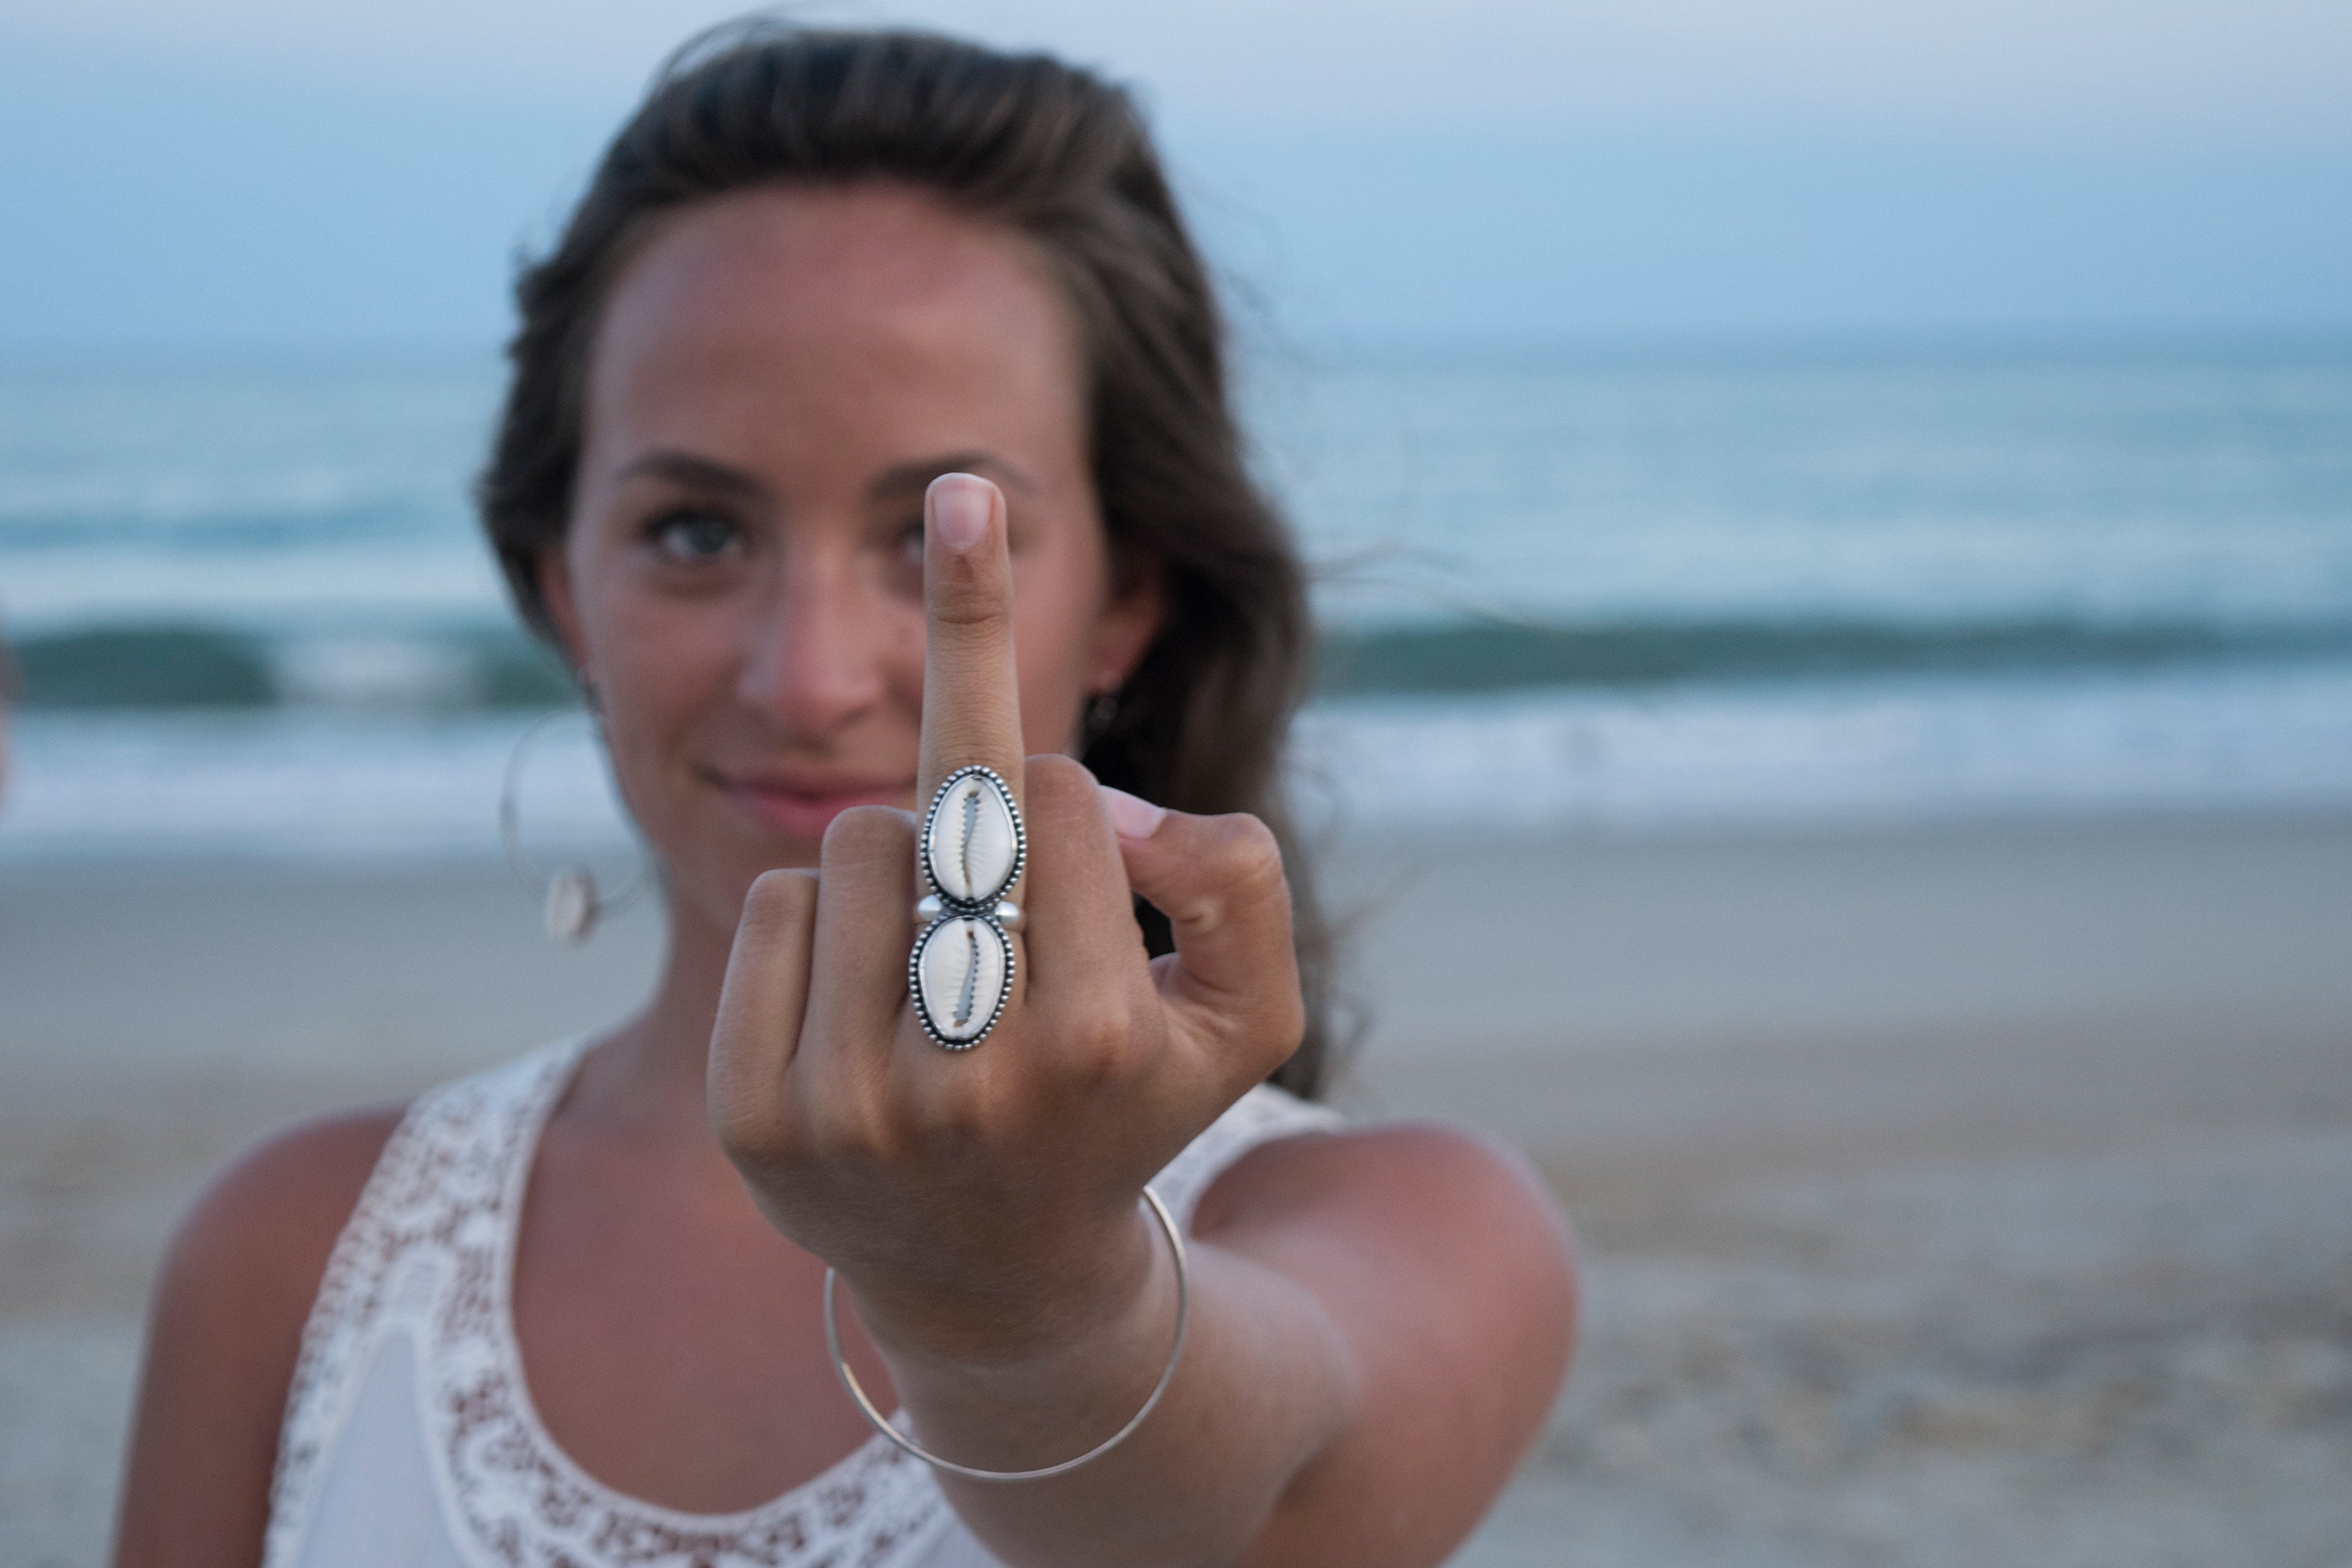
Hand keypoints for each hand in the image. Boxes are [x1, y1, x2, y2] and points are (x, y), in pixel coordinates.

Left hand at [708, 472, 1305, 1366]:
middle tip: (967, 721)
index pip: (1060, 795)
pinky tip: (863, 995)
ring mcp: (848, 1106)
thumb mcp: (1244, 1015)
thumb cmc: (1125, 1104)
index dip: (1072, 797)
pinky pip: (773, 902)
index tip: (1071, 829)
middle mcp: (969, 1082)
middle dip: (976, 795)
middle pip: (952, 806)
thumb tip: (1104, 804)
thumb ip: (1233, 882)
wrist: (999, 1284)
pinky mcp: (754, 1117)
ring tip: (936, 953)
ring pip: (859, 842)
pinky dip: (820, 917)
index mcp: (1099, 1041)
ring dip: (903, 866)